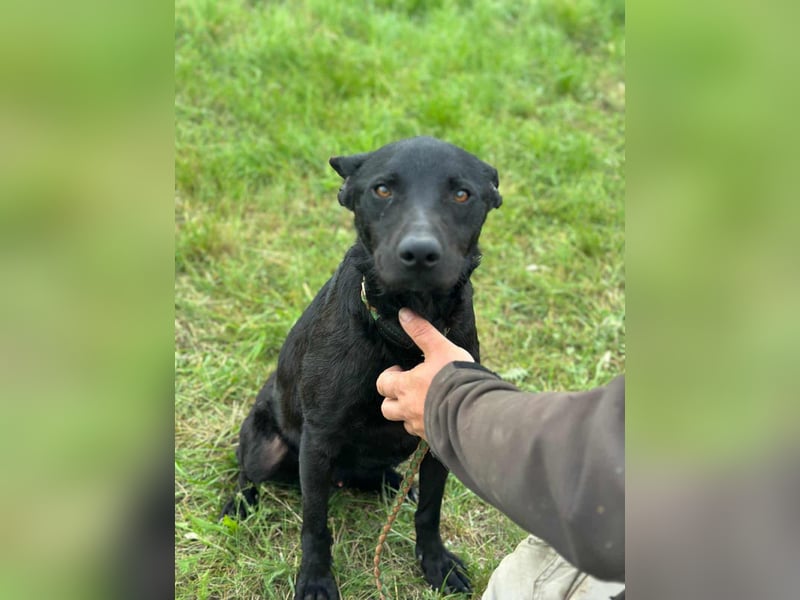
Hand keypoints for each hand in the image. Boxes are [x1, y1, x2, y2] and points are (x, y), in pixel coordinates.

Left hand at [376, 308, 473, 438]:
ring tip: (425, 402)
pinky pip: (424, 434)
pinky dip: (428, 426)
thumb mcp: (440, 348)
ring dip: (410, 414)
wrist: (475, 412)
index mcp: (405, 387)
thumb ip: (422, 331)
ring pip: (405, 423)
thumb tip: (403, 313)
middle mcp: (408, 410)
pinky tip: (441, 417)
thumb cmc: (455, 378)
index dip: (389, 376)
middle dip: (393, 399)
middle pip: (387, 409)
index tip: (401, 370)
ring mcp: (421, 427)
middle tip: (409, 389)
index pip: (383, 384)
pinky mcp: (434, 439)